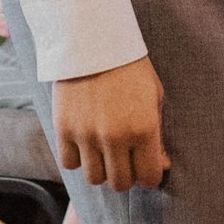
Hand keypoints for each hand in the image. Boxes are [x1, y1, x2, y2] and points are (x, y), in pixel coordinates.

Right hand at [54, 58, 168, 191]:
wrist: (93, 40)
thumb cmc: (130, 68)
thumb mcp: (154, 97)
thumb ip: (157, 135)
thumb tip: (159, 166)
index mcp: (144, 128)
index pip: (149, 178)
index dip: (149, 176)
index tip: (146, 167)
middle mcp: (115, 136)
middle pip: (120, 183)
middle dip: (126, 175)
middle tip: (126, 160)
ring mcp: (87, 134)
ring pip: (94, 178)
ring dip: (101, 170)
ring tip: (105, 152)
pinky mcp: (64, 128)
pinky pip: (70, 164)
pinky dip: (78, 159)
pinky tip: (85, 144)